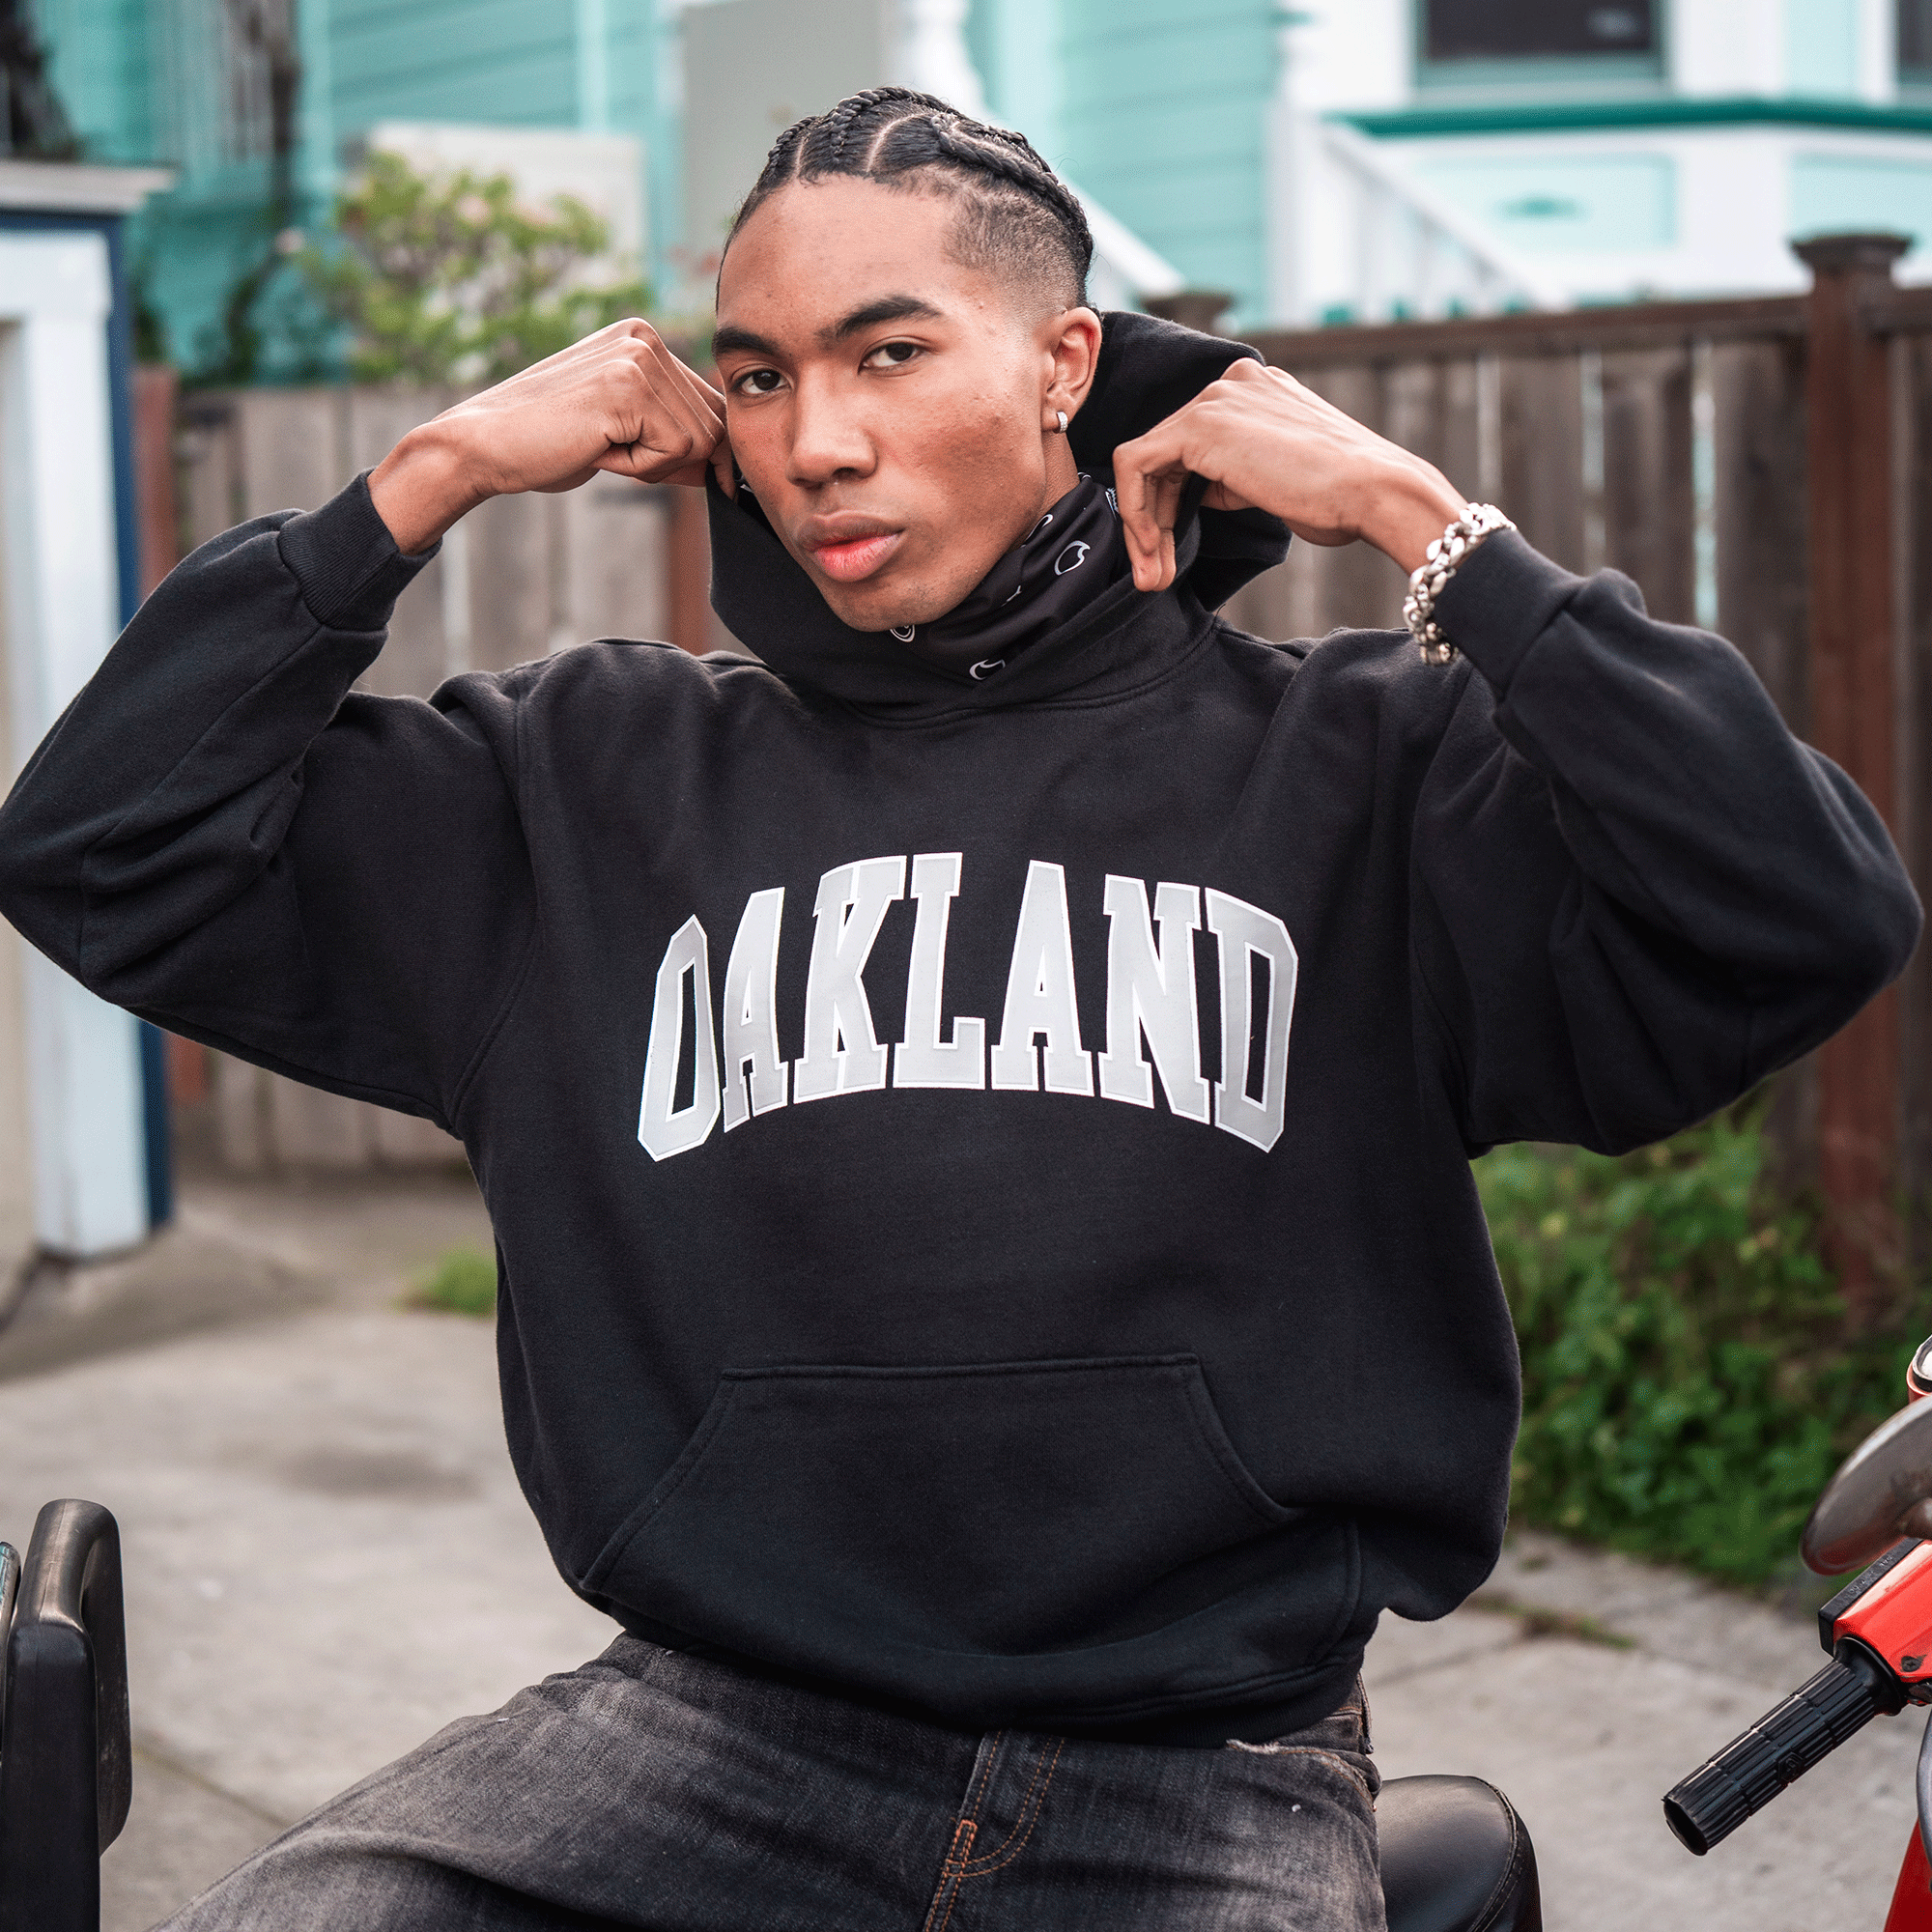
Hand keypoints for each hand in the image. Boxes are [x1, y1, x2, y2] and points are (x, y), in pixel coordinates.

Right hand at [368, 319, 730, 553]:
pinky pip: (675, 452)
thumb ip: (675, 438)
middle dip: (673, 460)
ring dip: (654, 466)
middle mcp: (645, 338)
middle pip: (714, 425)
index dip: (697, 450)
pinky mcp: (628, 386)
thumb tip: (730, 468)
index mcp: (643, 339)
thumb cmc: (550, 444)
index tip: (655, 463)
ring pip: (700, 442)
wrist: (485, 444)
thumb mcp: (625, 435)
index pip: (711, 405)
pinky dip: (639, 469)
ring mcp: (637, 357)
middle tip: (610, 451)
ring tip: (600, 447)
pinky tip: (596, 450)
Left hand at [1111, 358, 1467, 591]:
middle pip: (1164, 454)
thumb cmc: (1340, 499)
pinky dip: (1135, 511)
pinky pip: (1135, 465)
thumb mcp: (1275, 480)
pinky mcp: (1200, 425)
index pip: (1190, 444)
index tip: (1171, 552)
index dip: (1171, 502)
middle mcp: (1232, 383)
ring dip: (1142, 524)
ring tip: (1153, 575)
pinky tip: (1152, 550)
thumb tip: (1198, 492)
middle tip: (1155, 574)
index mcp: (1255, 390)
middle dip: (1152, 519)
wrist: (1375, 491)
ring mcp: (1216, 399)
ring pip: (1145, 461)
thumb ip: (1233, 475)